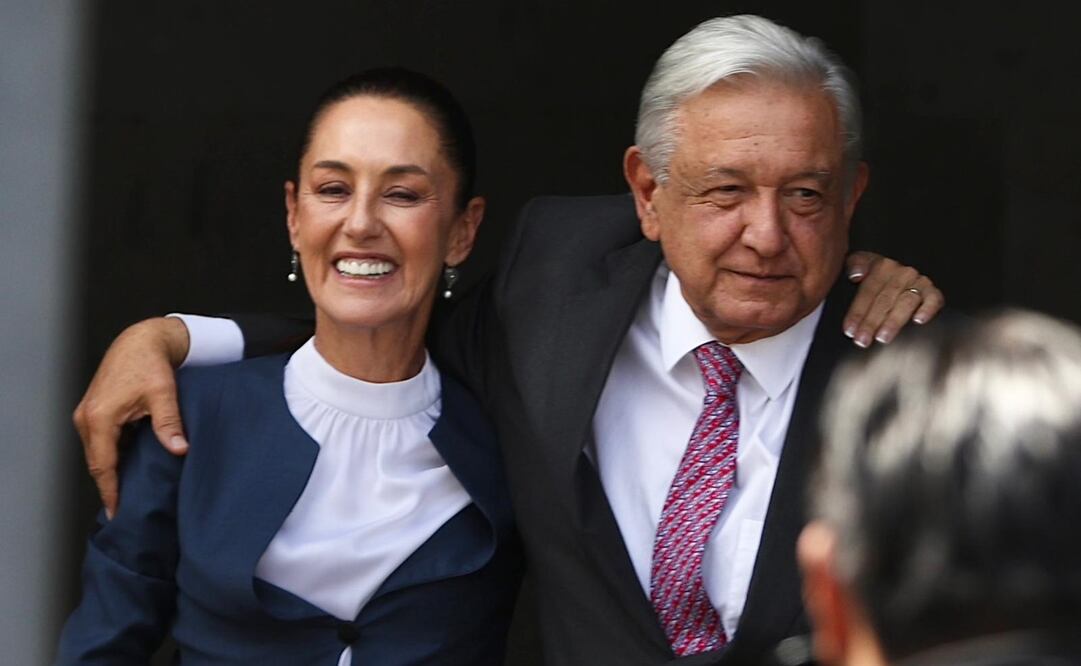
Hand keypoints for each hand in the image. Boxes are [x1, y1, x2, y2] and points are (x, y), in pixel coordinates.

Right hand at [72, 317, 190, 516]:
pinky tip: (128, 466)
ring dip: (111, 470)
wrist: (141, 340)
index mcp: (100, 417)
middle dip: (110, 485)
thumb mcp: (163, 394)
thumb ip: (168, 423)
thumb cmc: (150, 363)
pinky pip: (100, 441)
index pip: (103, 465)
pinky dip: (112, 454)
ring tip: (128, 492)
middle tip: (125, 509)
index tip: (117, 511)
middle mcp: (87, 417)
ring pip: (98, 452)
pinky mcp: (94, 410)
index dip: (111, 491)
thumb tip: (179, 449)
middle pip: (97, 462)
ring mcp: (87, 414)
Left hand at [842, 251, 943, 347]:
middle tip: (862, 340)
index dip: (857, 312)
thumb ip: (855, 266)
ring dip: (893, 321)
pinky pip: (934, 299)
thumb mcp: (861, 264)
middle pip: (884, 300)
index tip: (850, 330)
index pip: (868, 291)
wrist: (895, 272)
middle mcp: (901, 273)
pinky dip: (928, 308)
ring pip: (906, 302)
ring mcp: (918, 282)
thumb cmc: (875, 274)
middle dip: (871, 322)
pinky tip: (919, 320)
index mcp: (882, 267)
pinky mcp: (932, 292)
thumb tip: (856, 274)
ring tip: (882, 337)